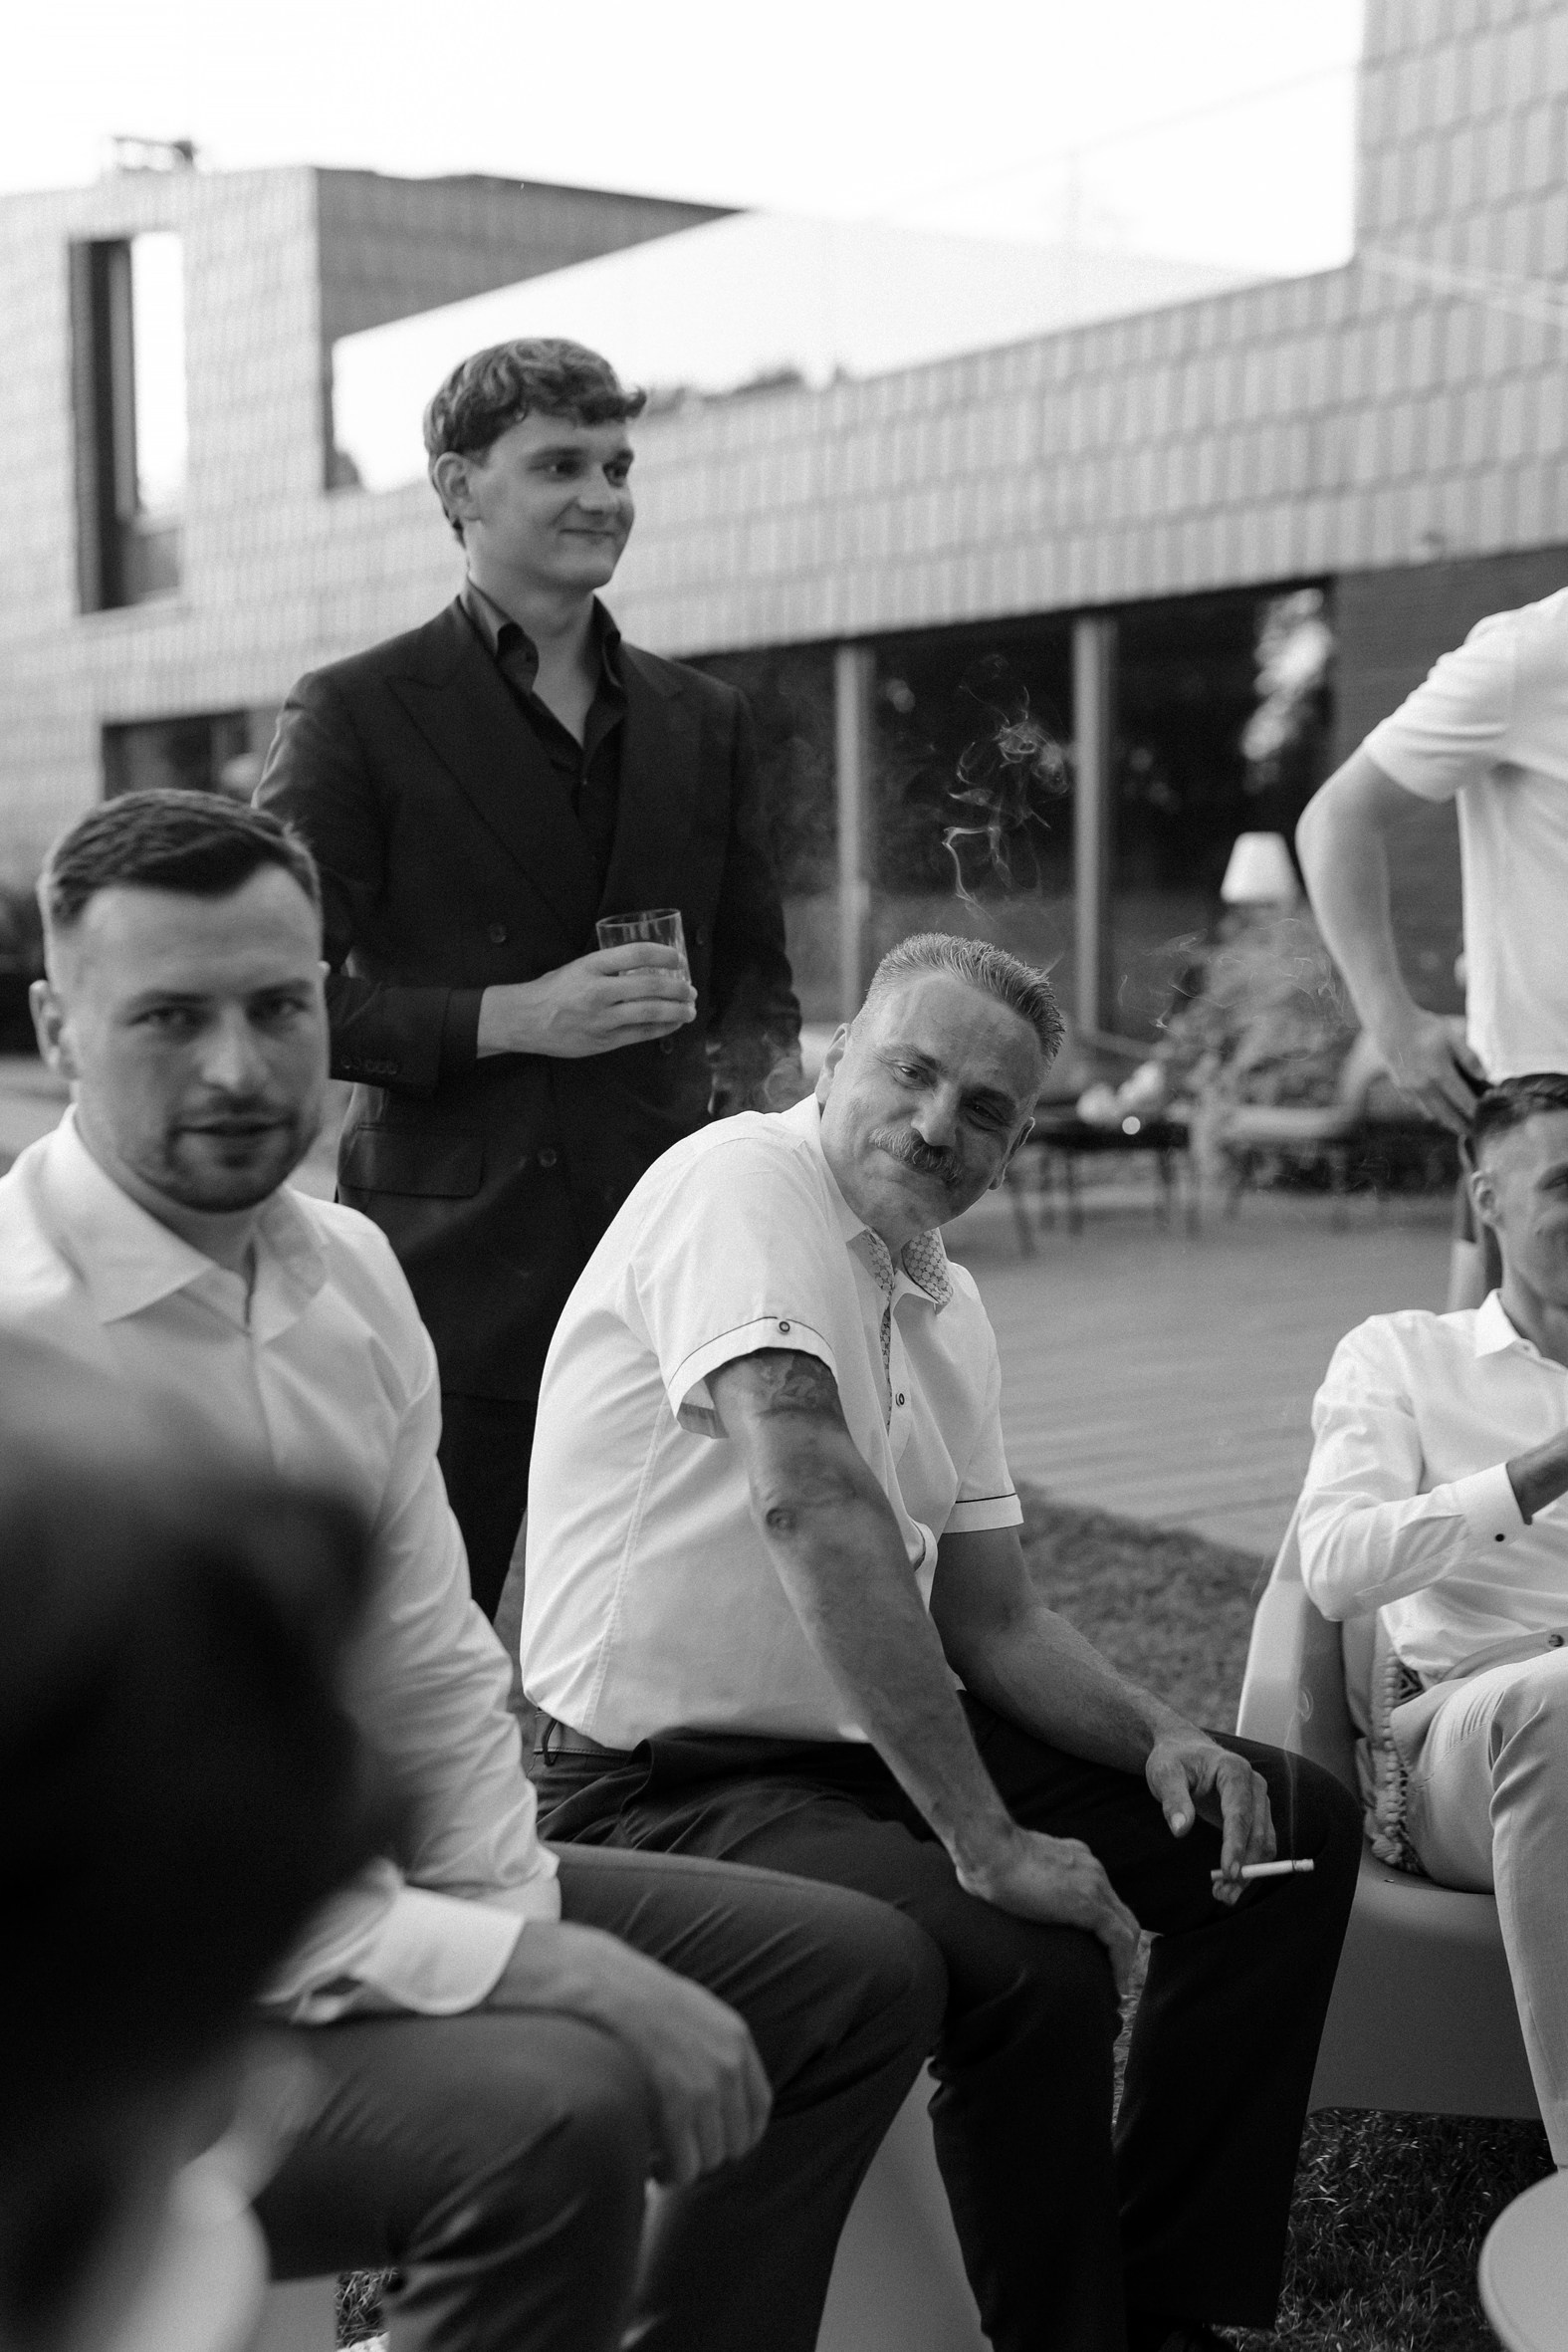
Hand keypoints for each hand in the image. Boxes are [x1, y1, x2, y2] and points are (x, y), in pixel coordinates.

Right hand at [477, 947, 695, 1060]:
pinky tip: (673, 1024)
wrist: (526, 1020)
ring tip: (690, 1009)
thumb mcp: (577, 967)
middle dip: (678, 988)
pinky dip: (662, 1028)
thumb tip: (645, 966)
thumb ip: (608, 967)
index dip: (663, 955)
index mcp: (591, 966)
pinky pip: (641, 1034)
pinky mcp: (604, 1040)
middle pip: (650, 986)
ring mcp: (601, 1018)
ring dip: (677, 1011)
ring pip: (650, 1013)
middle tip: (691, 989)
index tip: (678, 958)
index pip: (636, 954)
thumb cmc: (553, 990)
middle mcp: (598, 991)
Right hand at [485, 1921, 770, 2184]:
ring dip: (687, 2168)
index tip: (714, 2145)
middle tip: (678, 2155)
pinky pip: (686, 2162)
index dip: (739, 2136)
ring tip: (660, 2161)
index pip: (760, 2109)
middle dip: (708, 2155)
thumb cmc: (638, 1999)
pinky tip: (651, 2168)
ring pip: (712, 2157)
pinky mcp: (677, 2099)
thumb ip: (713, 2046)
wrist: (606, 1984)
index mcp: (737, 2039)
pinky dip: (671, 2174)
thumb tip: (717, 2091)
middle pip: (738, 2140)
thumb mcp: (692, 2010)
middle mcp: (730, 2063)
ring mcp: (706, 2082)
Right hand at [957, 1826, 1141, 1994]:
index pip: (1103, 1896)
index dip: (1106, 1926)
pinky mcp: (1089, 1904)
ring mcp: (1094, 1883)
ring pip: (1127, 1926)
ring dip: (1125, 1958)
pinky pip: (1119, 1939)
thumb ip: (1021, 1878)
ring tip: (1116, 1984)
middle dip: (1123, 1946)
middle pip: (1121, 1912)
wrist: (988, 1848)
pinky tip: (1115, 1982)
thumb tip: (1001, 1893)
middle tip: (1114, 1974)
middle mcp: (1091, 1869)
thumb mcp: (1014, 1865)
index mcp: (1075, 1859)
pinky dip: (1122, 1963)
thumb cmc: (985, 1856)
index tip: (1100, 1951)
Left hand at [1145, 1728, 1273, 1904]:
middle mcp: (1255, 1785)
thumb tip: (1180, 1830)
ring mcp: (1259, 1800)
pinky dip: (1249, 1865)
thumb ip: (1173, 1799)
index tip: (1229, 1873)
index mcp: (1234, 1770)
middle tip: (1222, 1894)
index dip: (1235, 1845)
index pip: (1240, 1814)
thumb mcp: (1165, 1774)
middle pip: (1258, 1833)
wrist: (1183, 1749)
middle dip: (1244, 1867)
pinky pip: (1259, 1844)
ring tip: (1223, 1895)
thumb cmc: (1173, 1759)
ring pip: (1264, 1843)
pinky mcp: (1255, 1814)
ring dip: (1249, 1872)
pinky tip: (1229, 1881)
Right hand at [1375, 1010, 1486, 1133]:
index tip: (1486, 1119)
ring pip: (1432, 1114)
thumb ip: (1469, 1057)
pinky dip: (1430, 1112)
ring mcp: (1411, 1090)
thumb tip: (1484, 1077)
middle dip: (1462, 1126)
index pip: (1463, 1101)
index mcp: (1440, 1074)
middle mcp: (1425, 1087)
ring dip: (1446, 1122)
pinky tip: (1437, 1111)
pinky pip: (1419, 1107)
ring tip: (1458, 1126)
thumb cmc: (1425, 1028)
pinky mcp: (1401, 1088)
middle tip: (1474, 1133)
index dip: (1476, 1112)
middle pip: (1447, 1115)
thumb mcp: (1452, 1037)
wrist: (1392, 1026)